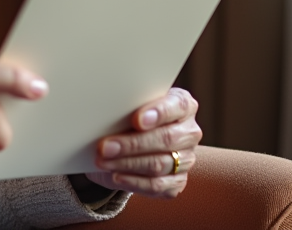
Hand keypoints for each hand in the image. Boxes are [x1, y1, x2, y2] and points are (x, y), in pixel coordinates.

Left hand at [84, 87, 201, 198]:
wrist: (134, 140)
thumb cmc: (132, 115)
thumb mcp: (131, 105)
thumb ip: (127, 106)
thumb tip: (104, 112)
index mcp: (183, 105)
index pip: (177, 106)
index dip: (158, 113)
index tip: (137, 120)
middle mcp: (189, 132)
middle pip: (166, 139)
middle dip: (133, 144)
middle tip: (105, 146)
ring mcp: (186, 159)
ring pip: (159, 164)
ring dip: (127, 164)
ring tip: (102, 161)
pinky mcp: (177, 181)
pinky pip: (157, 185)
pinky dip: (133, 181)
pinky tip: (116, 176)